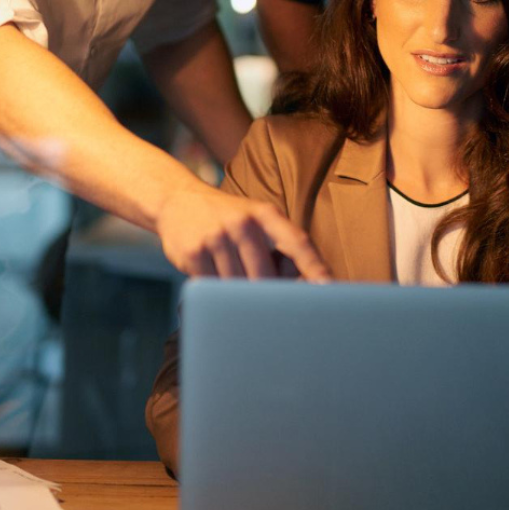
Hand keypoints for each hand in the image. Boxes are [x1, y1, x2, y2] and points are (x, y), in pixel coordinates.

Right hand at [156, 187, 331, 280]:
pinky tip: (214, 282)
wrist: (178, 200)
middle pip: (265, 276)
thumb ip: (278, 245)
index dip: (315, 267)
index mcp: (266, 213)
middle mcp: (243, 222)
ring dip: (239, 297)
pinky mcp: (194, 253)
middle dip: (269, 296)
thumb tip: (306, 285)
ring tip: (235, 289)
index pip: (298, 242)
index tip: (330, 289)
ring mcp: (216, 237)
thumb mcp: (256, 218)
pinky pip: (214, 289)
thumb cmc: (228, 217)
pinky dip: (217, 294)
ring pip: (238, 288)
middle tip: (271, 309)